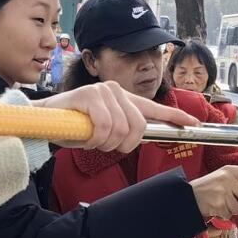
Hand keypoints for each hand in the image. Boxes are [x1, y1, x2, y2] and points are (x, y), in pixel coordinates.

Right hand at [31, 81, 198, 151]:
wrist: (44, 119)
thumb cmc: (74, 126)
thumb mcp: (103, 130)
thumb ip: (121, 131)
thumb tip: (135, 139)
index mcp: (123, 99)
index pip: (154, 108)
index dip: (175, 116)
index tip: (193, 124)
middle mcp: (116, 91)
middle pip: (137, 127)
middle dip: (123, 145)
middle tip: (106, 146)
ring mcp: (102, 91)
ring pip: (120, 130)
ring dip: (104, 143)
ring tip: (91, 139)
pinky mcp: (89, 95)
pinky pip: (104, 128)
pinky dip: (94, 140)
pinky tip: (85, 135)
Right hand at [189, 165, 237, 218]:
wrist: (187, 196)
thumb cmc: (205, 187)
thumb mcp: (221, 176)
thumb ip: (237, 178)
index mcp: (229, 170)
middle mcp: (227, 179)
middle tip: (233, 199)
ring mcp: (223, 192)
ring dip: (231, 209)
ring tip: (220, 202)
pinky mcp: (219, 204)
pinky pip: (229, 215)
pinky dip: (223, 214)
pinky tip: (215, 207)